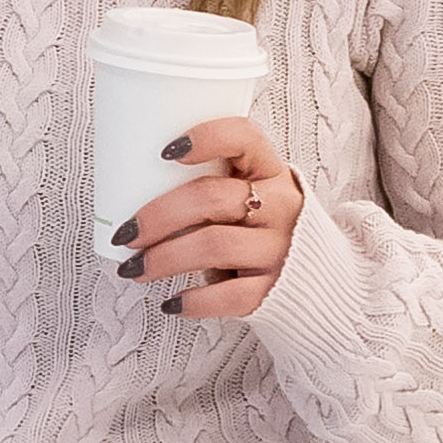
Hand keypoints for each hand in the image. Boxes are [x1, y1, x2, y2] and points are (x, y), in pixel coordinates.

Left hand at [124, 109, 315, 322]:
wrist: (317, 283)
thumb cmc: (259, 231)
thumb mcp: (250, 197)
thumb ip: (211, 188)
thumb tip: (129, 191)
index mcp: (270, 171)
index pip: (245, 138)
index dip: (206, 137)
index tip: (166, 152)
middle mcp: (281, 205)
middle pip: (211, 198)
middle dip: (158, 216)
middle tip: (125, 234)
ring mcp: (281, 249)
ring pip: (213, 246)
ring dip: (163, 259)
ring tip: (132, 270)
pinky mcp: (276, 290)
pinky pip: (229, 295)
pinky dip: (193, 302)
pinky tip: (171, 304)